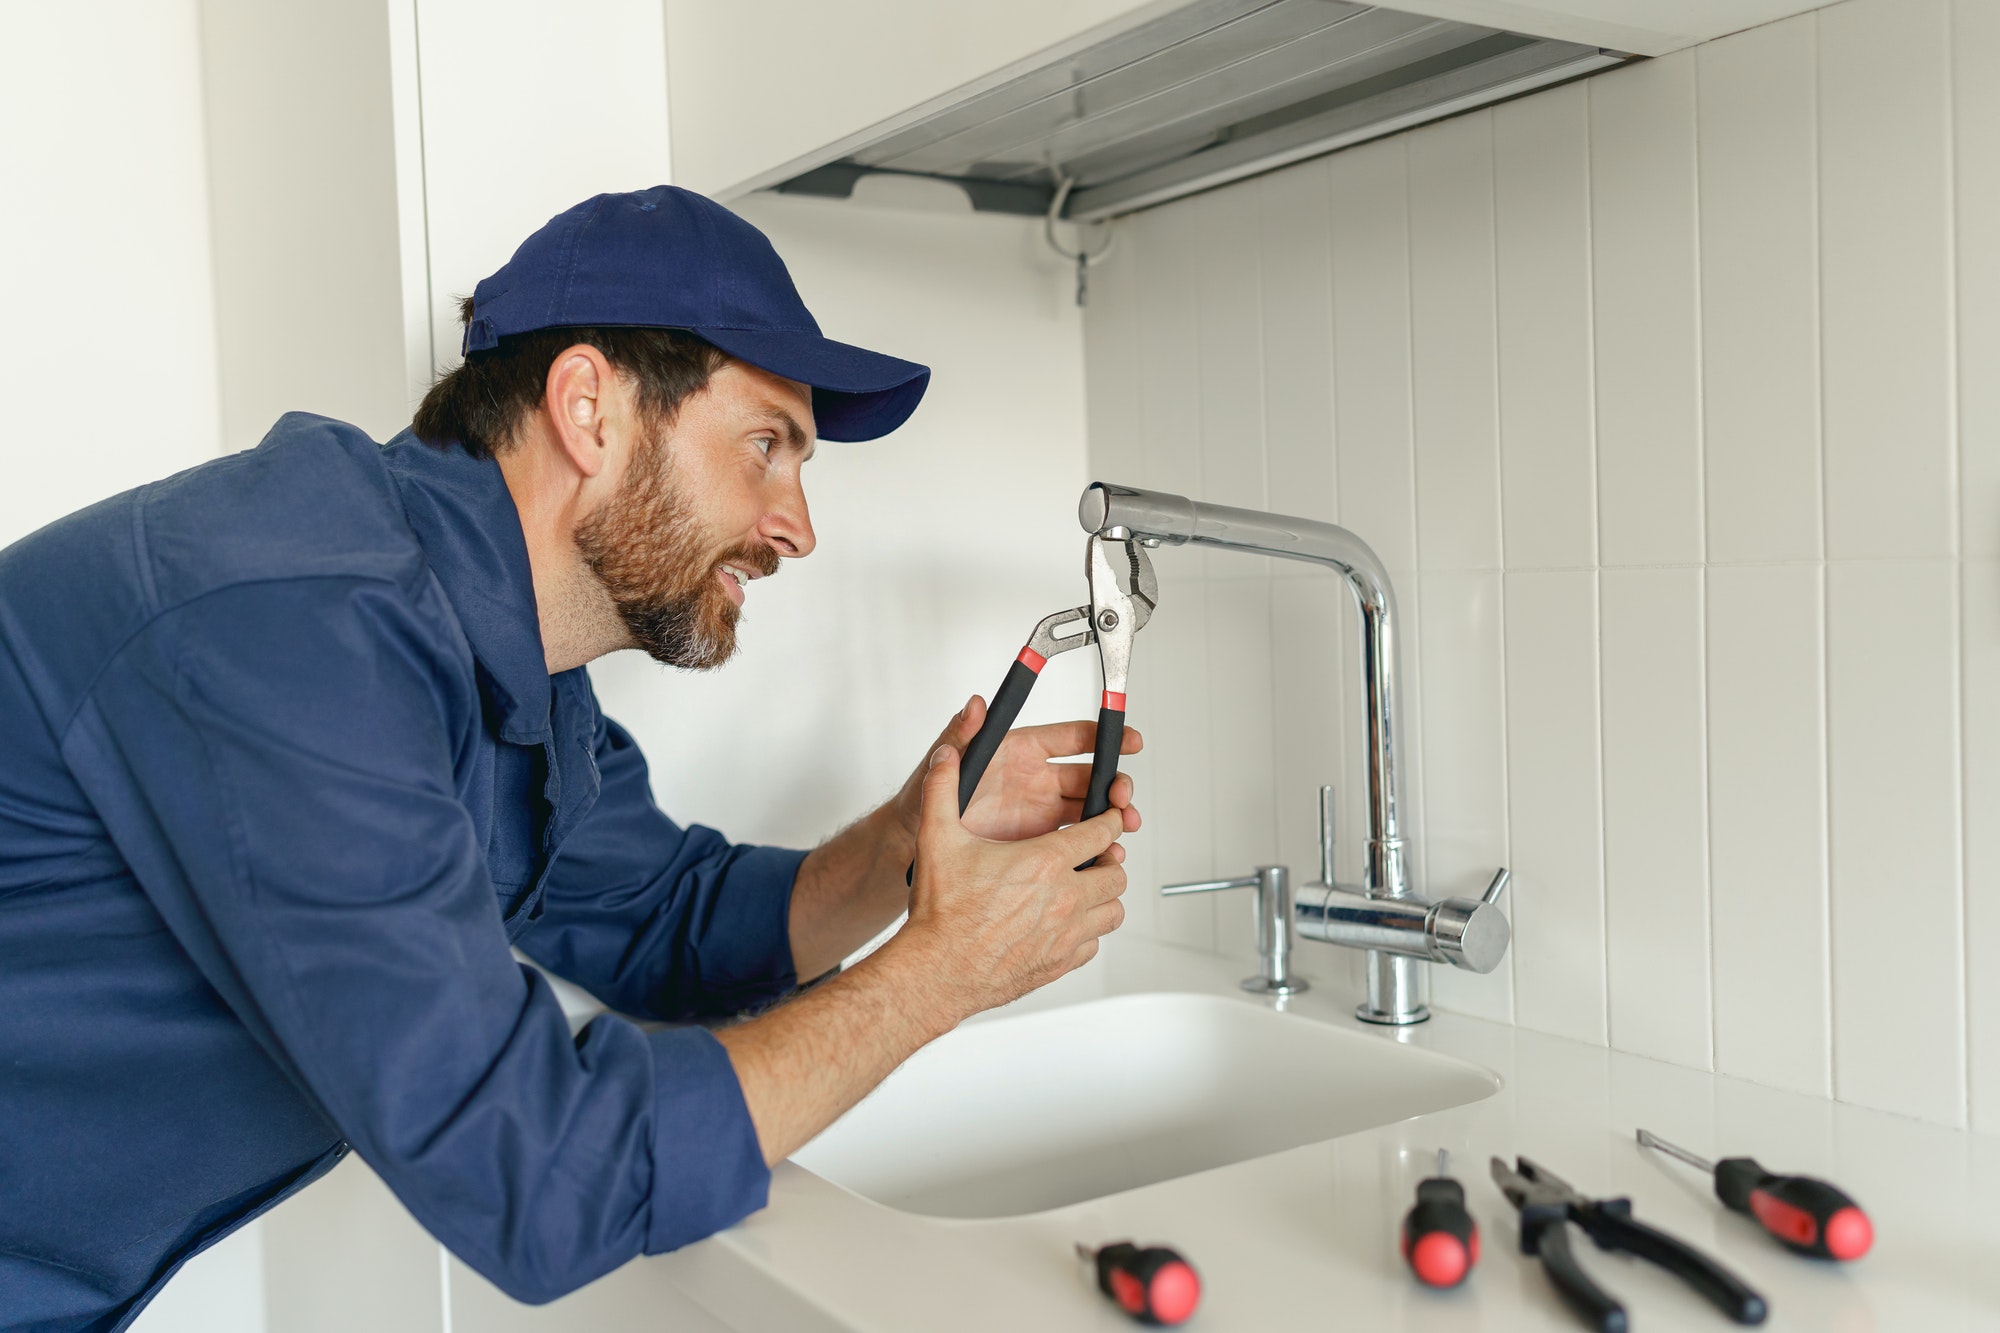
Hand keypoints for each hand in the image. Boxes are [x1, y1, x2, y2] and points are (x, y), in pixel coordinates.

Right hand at [892, 741, 1127, 1019]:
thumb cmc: (941, 912)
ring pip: (1113, 910)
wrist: (937, 971)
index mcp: (1044, 862)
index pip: (1100, 832)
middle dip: (1109, 860)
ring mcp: (1066, 934)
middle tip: (1093, 856)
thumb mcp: (937, 839)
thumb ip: (942, 790)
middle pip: (1115, 872)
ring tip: (1086, 889)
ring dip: (1103, 897)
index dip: (1109, 820)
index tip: (1109, 817)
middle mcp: (1064, 898)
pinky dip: (1088, 931)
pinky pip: (1095, 944)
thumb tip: (946, 754)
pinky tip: (1067, 924)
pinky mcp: (1060, 963)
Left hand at [894, 696, 1143, 842]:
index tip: (1128, 740)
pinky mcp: (1039, 839)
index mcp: (1020, 750)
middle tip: (1122, 796)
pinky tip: (1107, 852)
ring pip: (1090, 807)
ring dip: (1112, 814)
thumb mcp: (944, 762)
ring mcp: (1040, 809)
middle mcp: (1036, 778)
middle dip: (1114, 782)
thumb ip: (962, 733)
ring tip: (1124, 825)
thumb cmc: (925, 796)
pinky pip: (1076, 838)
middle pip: (1090, 774)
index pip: (1072, 737)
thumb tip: (975, 703)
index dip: (1104, 736)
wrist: (913, 842)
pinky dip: (1096, 844)